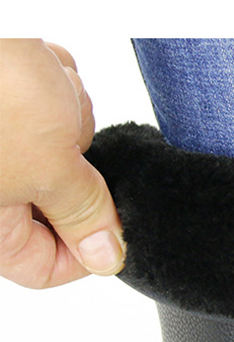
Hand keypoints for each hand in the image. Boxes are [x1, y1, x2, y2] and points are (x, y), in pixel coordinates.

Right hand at [0, 38, 124, 287]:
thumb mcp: (48, 165)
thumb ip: (84, 214)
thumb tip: (105, 256)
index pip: (43, 269)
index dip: (85, 252)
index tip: (115, 227)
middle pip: (60, 204)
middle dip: (74, 165)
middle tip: (65, 139)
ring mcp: (5, 143)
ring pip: (65, 150)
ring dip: (67, 119)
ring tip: (44, 95)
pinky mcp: (16, 103)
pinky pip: (56, 108)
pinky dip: (57, 88)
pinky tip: (41, 72)